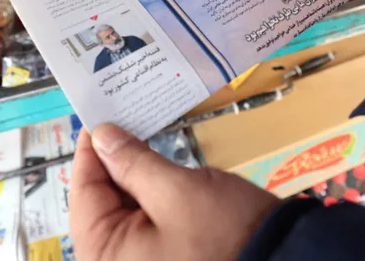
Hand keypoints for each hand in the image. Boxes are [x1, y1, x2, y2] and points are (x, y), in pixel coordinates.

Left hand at [70, 124, 279, 260]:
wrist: (282, 259)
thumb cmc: (227, 234)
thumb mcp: (177, 191)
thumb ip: (133, 162)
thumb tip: (102, 136)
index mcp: (105, 255)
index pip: (83, 194)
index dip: (89, 151)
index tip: (98, 117)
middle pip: (100, 202)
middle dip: (113, 162)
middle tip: (124, 120)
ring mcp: (139, 260)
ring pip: (122, 210)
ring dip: (133, 176)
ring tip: (142, 138)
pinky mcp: (161, 257)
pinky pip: (143, 222)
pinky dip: (149, 194)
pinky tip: (159, 168)